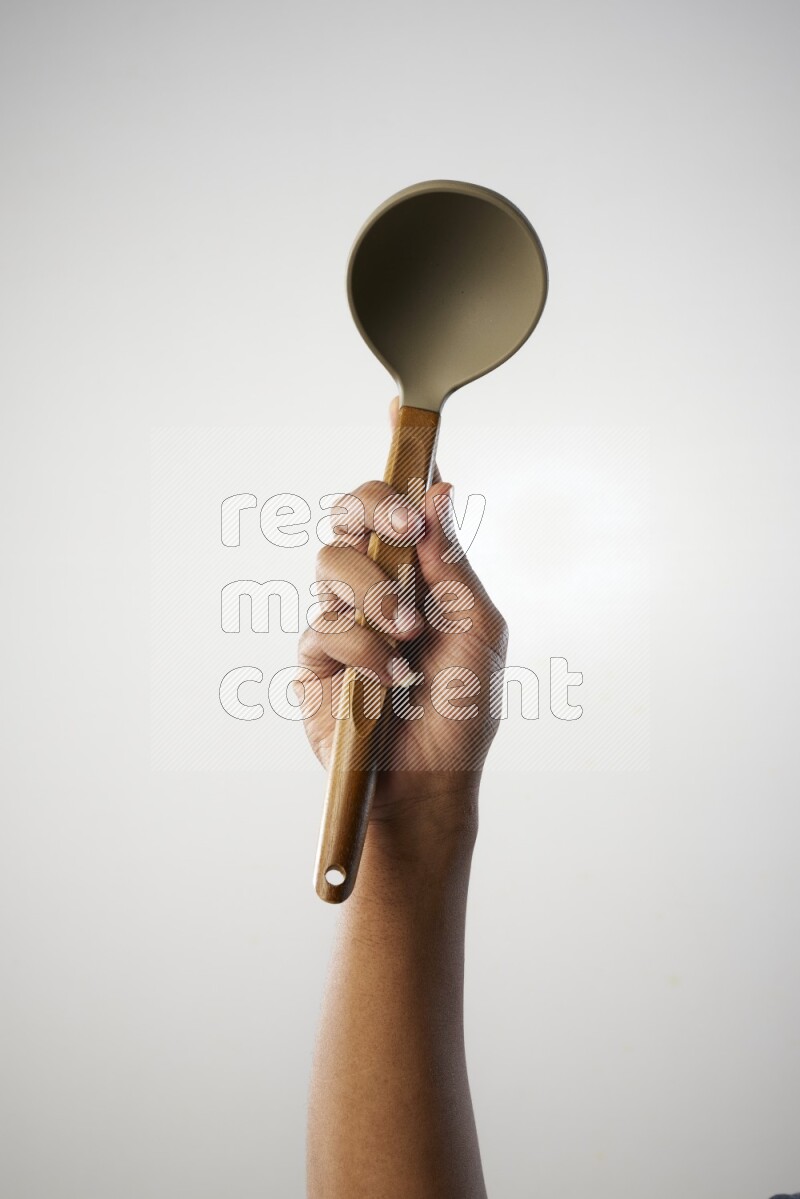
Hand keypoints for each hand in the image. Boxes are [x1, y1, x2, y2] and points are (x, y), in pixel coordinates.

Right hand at [297, 399, 507, 840]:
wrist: (430, 784)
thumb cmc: (463, 711)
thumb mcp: (478, 631)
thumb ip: (454, 564)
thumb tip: (444, 490)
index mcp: (420, 573)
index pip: (401, 506)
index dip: (400, 463)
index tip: (402, 413)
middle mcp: (375, 586)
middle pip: (349, 512)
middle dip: (374, 506)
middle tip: (404, 527)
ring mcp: (340, 619)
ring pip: (330, 561)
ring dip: (375, 594)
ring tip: (406, 635)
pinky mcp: (312, 659)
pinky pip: (323, 625)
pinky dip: (361, 649)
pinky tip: (389, 680)